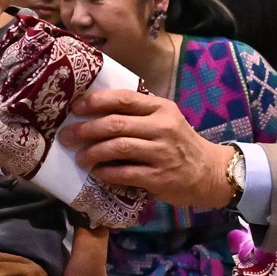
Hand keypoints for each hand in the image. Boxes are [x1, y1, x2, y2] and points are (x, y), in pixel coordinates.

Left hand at [59, 89, 236, 207]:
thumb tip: (96, 112)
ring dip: (93, 152)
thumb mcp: (166, 120)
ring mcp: (161, 152)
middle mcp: (162, 127)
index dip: (95, 102)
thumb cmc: (181, 144)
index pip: (123, 99)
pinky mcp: (159, 177)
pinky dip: (107, 172)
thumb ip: (139, 113)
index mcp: (161, 108)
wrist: (210, 172)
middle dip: (86, 129)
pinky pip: (125, 173)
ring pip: (118, 148)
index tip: (75, 107)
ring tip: (79, 157)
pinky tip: (97, 173)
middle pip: (116, 124)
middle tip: (67, 136)